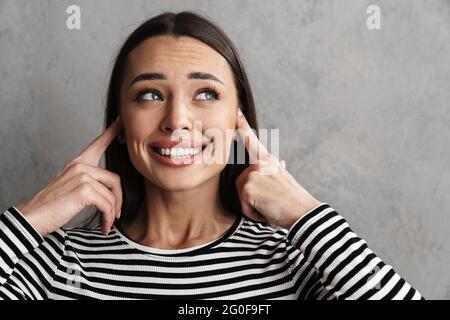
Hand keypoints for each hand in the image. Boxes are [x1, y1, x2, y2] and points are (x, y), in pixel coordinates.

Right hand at [16, 117, 122, 235]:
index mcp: (78, 162)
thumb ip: (89, 181)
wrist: (34, 216)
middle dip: (118, 199)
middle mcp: (81, 165)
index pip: (98, 143)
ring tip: (108, 222)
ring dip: (113, 211)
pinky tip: (104, 226)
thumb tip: (110, 189)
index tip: (121, 121)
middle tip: (115, 214)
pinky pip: (107, 204)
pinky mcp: (84, 189)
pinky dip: (108, 217)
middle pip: (115, 179)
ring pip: (112, 194)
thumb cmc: (53, 205)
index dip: (112, 131)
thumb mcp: (72, 186)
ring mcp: (82, 176)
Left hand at [235, 108, 320, 229]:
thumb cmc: (294, 200)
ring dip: (253, 206)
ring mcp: (253, 173)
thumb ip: (276, 170)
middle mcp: (260, 164)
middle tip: (272, 201)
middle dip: (252, 197)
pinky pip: (244, 206)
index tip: (236, 111)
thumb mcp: (285, 179)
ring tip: (271, 206)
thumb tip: (279, 162)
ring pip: (242, 195)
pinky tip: (267, 210)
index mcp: (269, 160)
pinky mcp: (247, 186)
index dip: (243, 125)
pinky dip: (254, 213)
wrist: (303, 213)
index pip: (252, 140)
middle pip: (242, 182)